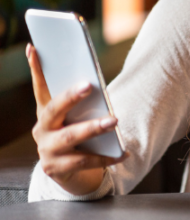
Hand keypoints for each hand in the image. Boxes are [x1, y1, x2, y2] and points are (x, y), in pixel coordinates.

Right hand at [28, 43, 126, 195]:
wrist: (69, 172)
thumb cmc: (76, 134)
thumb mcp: (76, 117)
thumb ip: (81, 101)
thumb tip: (93, 79)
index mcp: (46, 112)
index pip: (40, 86)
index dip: (35, 68)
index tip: (34, 48)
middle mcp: (42, 129)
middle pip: (54, 109)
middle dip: (71, 97)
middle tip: (90, 85)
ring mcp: (47, 150)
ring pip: (71, 136)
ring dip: (93, 128)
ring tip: (114, 120)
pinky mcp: (57, 168)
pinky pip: (85, 161)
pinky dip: (107, 157)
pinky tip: (124, 153)